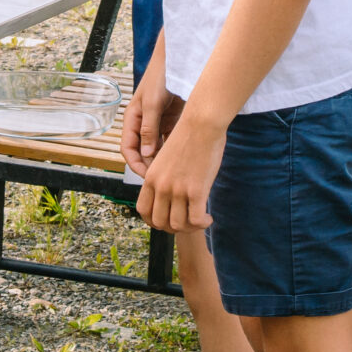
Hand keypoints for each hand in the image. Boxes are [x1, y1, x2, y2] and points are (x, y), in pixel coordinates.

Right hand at [119, 82, 182, 176]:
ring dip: (163, 160)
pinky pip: (169, 141)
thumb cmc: (160, 78)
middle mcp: (143, 124)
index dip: (135, 164)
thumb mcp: (152, 104)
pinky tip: (182, 158)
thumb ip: (149, 129)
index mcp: (132, 120)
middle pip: (143, 152)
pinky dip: (173, 150)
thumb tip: (146, 154)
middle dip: (150, 165)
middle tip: (164, 178)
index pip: (128, 149)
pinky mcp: (170, 122)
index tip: (147, 176)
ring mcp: (157, 124)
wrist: (178, 62)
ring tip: (174, 171)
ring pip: (157, 149)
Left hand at [136, 111, 223, 233]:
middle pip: (159, 223)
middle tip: (186, 223)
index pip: (143, 210)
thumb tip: (169, 191)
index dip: (153, 221)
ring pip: (178, 225)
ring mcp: (177, 189)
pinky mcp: (196, 190)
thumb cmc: (188, 135)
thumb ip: (164, 175)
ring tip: (199, 220)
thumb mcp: (166, 157)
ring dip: (189, 228)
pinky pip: (196, 220)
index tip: (166, 219)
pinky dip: (202, 224)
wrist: (202, 123)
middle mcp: (161, 186)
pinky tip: (208, 218)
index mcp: (151, 176)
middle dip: (172, 228)